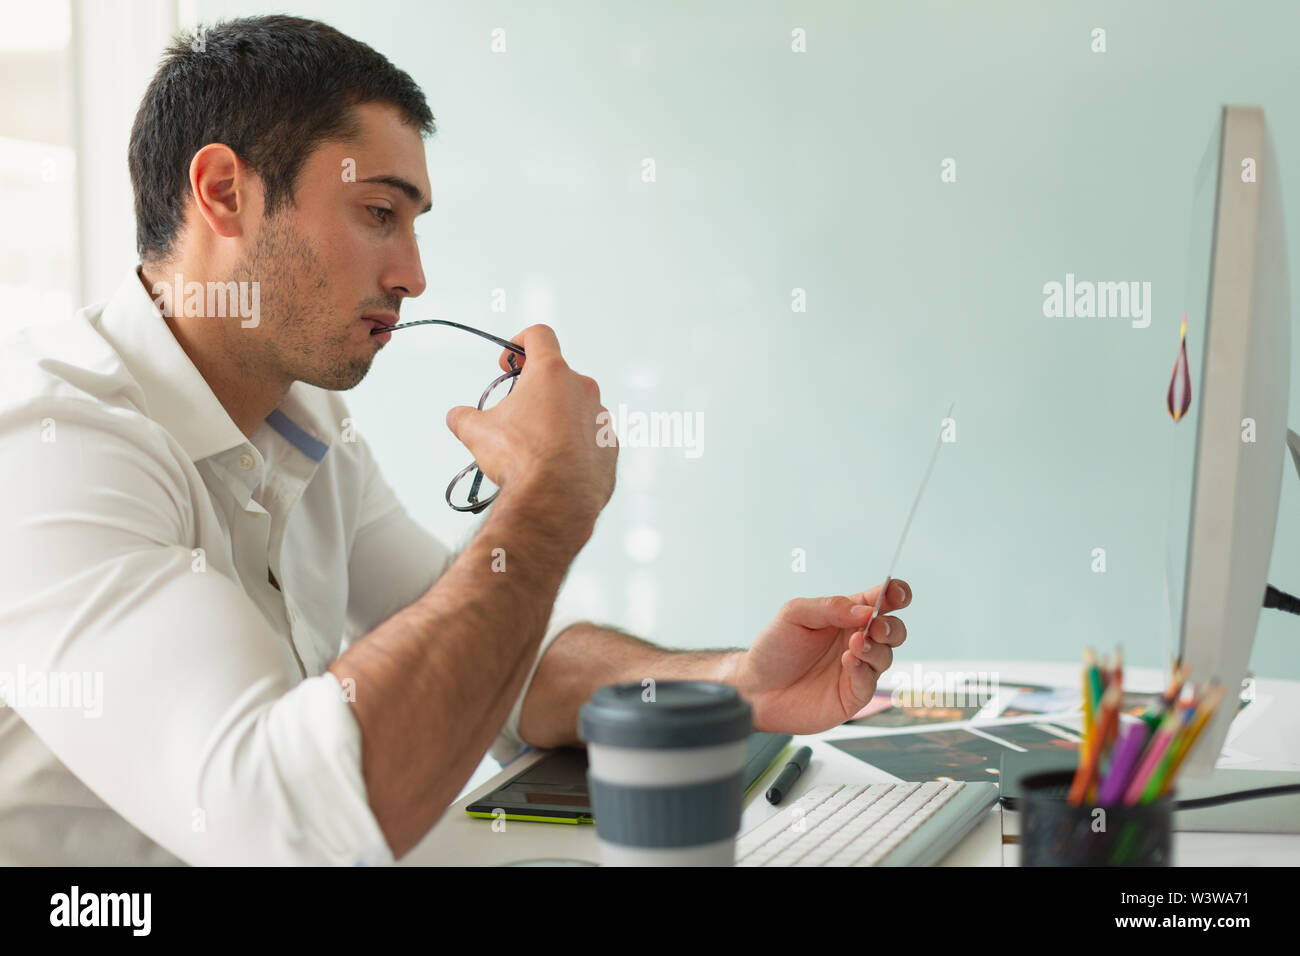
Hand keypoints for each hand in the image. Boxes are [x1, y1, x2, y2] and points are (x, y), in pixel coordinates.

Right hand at [445, 324, 616, 529]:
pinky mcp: (609, 446)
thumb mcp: (477, 432)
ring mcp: (601, 418)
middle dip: (535, 389)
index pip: (539, 335)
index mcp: (551, 373)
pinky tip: (555, 463)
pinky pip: (589, 436)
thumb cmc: (521, 460)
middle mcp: (582, 389)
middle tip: (515, 412)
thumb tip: (457, 417)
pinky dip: (573, 443)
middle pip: (557, 375)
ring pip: (575, 407)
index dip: (520, 343)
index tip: (509, 363)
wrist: (555, 502)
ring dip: (556, 417)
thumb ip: (465, 417)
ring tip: (534, 444)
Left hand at [731, 580, 911, 733]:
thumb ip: (830, 607)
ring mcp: (857, 669)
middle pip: (894, 630)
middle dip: (891, 626)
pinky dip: (863, 671)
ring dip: (876, 648)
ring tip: (855, 644)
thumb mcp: (795, 614)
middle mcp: (856, 641)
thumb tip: (865, 610)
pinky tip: (849, 663)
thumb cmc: (774, 648)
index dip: (896, 594)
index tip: (897, 594)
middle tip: (875, 625)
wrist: (755, 687)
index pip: (881, 601)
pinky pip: (869, 683)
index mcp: (846, 616)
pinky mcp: (851, 695)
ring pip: (886, 656)